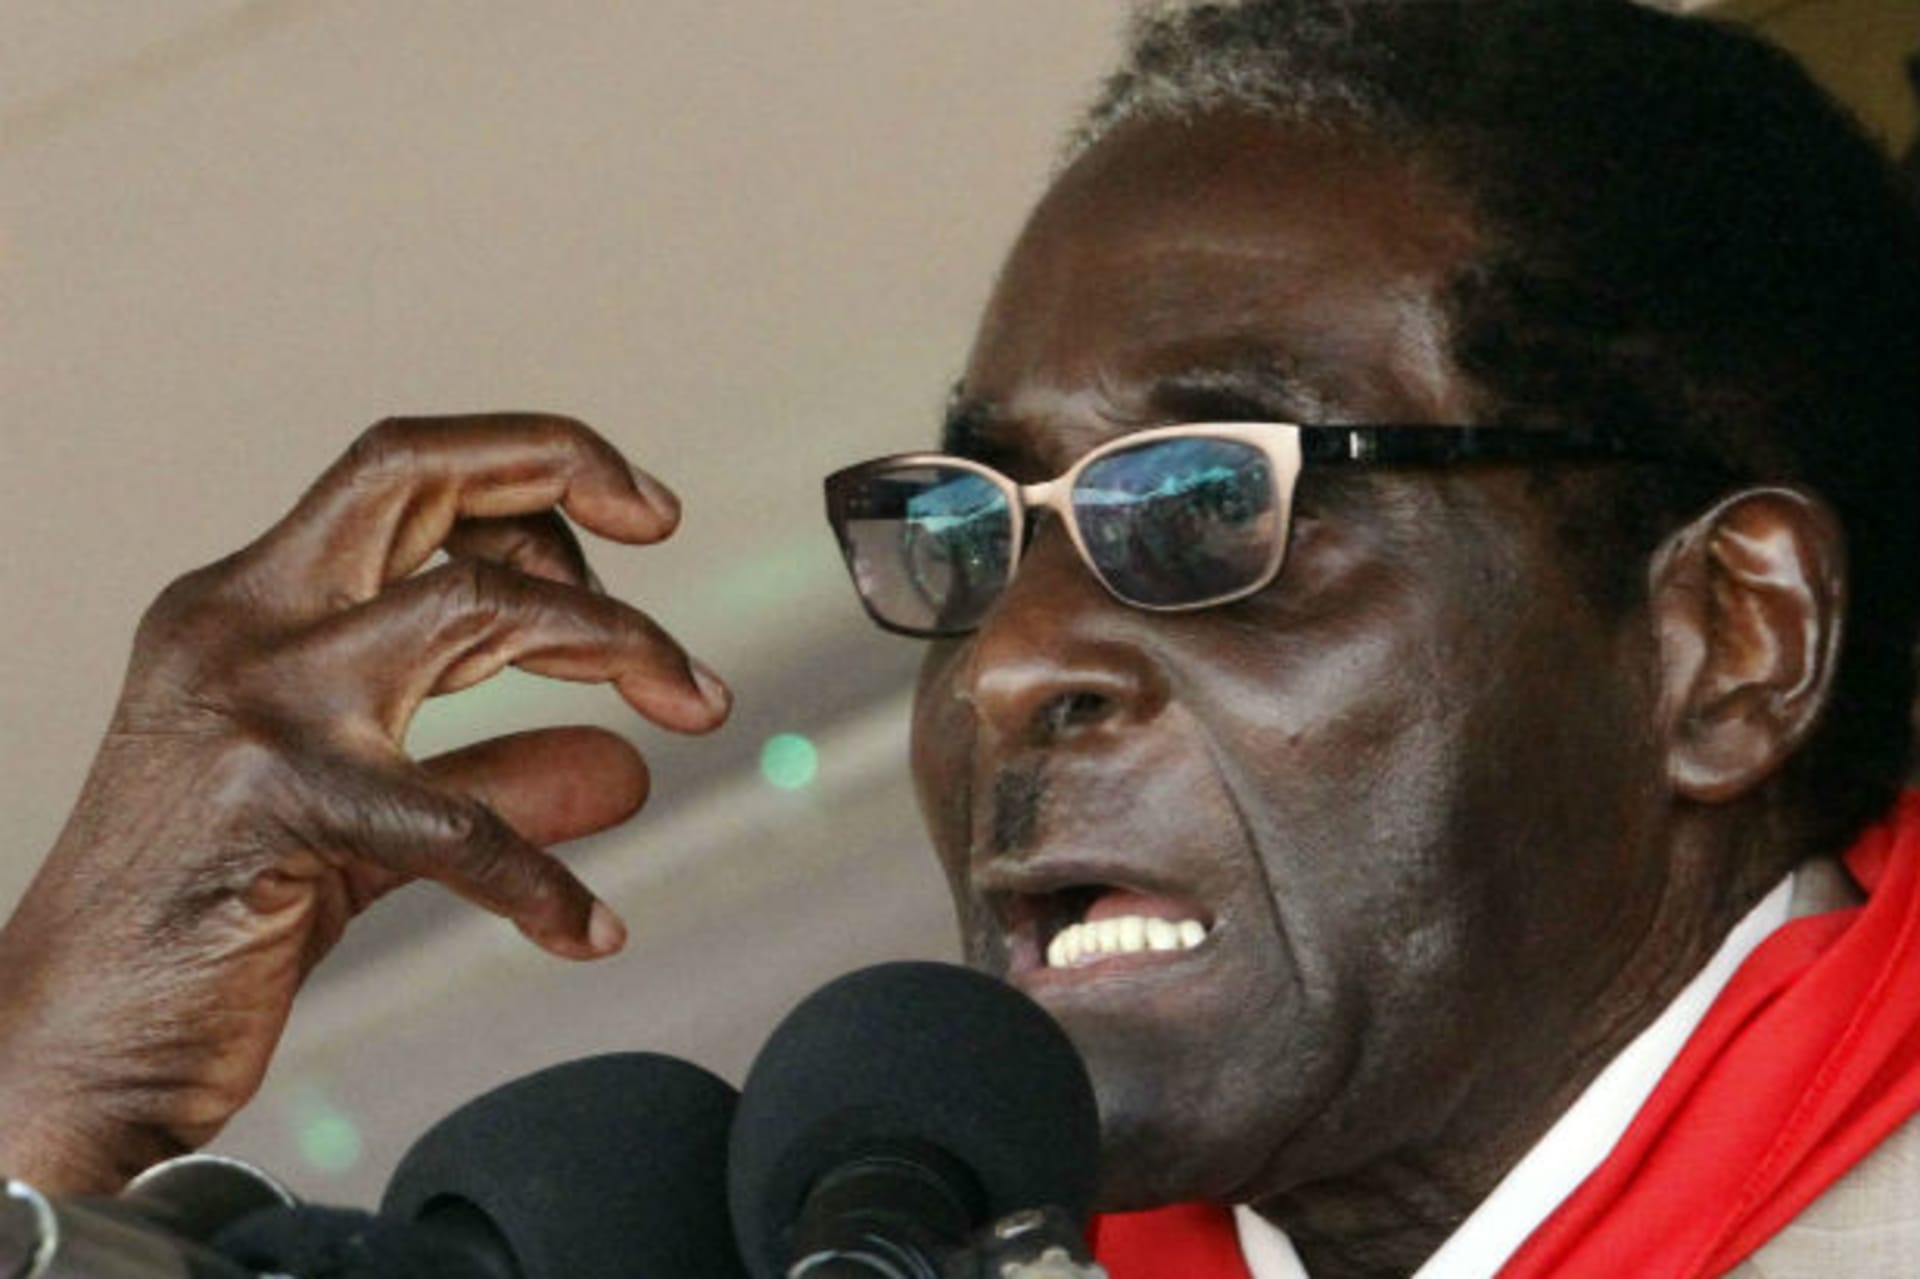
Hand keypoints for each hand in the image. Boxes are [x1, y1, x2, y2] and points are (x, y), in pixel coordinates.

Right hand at [0, 414, 729, 1192]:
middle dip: (564, 468)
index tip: (638, 515)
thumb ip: (494, 775)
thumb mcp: (370, 821)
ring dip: (617, 640)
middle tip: (666, 528)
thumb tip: (628, 769)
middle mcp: (243, 622)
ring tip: (697, 706)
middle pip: (417, 473)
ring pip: (474, 605)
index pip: (402, 474)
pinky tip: (591, 928)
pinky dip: (544, 875)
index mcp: (250, 604)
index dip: (529, 466)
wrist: (67, 1045)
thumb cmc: (205, 920)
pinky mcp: (276, 806)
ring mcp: (255, 704)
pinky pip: (460, 819)